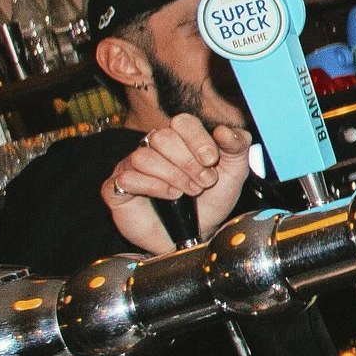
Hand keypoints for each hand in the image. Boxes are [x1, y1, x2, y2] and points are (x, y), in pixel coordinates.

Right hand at [101, 116, 254, 252]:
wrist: (196, 233)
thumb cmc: (211, 200)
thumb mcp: (234, 173)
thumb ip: (238, 147)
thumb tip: (223, 131)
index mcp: (181, 138)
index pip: (182, 122)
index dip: (198, 140)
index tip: (211, 161)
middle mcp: (153, 148)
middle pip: (162, 137)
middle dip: (188, 162)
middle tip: (204, 182)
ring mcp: (132, 166)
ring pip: (144, 157)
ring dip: (173, 176)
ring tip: (188, 192)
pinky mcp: (116, 187)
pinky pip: (127, 178)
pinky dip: (153, 188)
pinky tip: (169, 196)